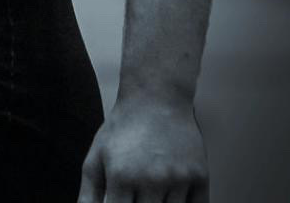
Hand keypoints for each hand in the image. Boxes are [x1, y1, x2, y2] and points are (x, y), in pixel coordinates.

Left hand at [78, 94, 207, 202]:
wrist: (156, 97)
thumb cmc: (123, 128)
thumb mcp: (97, 156)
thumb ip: (89, 194)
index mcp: (121, 176)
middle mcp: (151, 180)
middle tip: (139, 194)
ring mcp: (178, 179)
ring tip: (152, 189)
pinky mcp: (200, 177)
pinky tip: (173, 195)